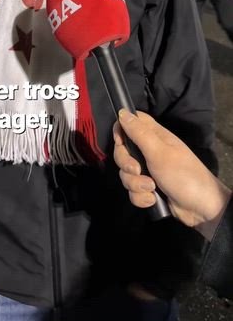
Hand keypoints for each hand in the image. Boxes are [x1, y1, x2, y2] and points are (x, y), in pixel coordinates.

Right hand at [113, 110, 230, 240]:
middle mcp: (149, 151)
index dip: (121, 130)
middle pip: (123, 151)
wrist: (200, 208)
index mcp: (154, 136)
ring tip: (151, 188)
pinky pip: (133, 191)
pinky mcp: (148, 189)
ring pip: (126, 174)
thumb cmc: (183, 174)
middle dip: (126, 164)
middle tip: (138, 170)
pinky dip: (141, 197)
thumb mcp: (159, 152)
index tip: (120, 141)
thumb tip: (122, 112)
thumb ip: (139, 133)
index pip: (131, 123)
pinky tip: (152, 199)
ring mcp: (148, 171)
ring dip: (136, 184)